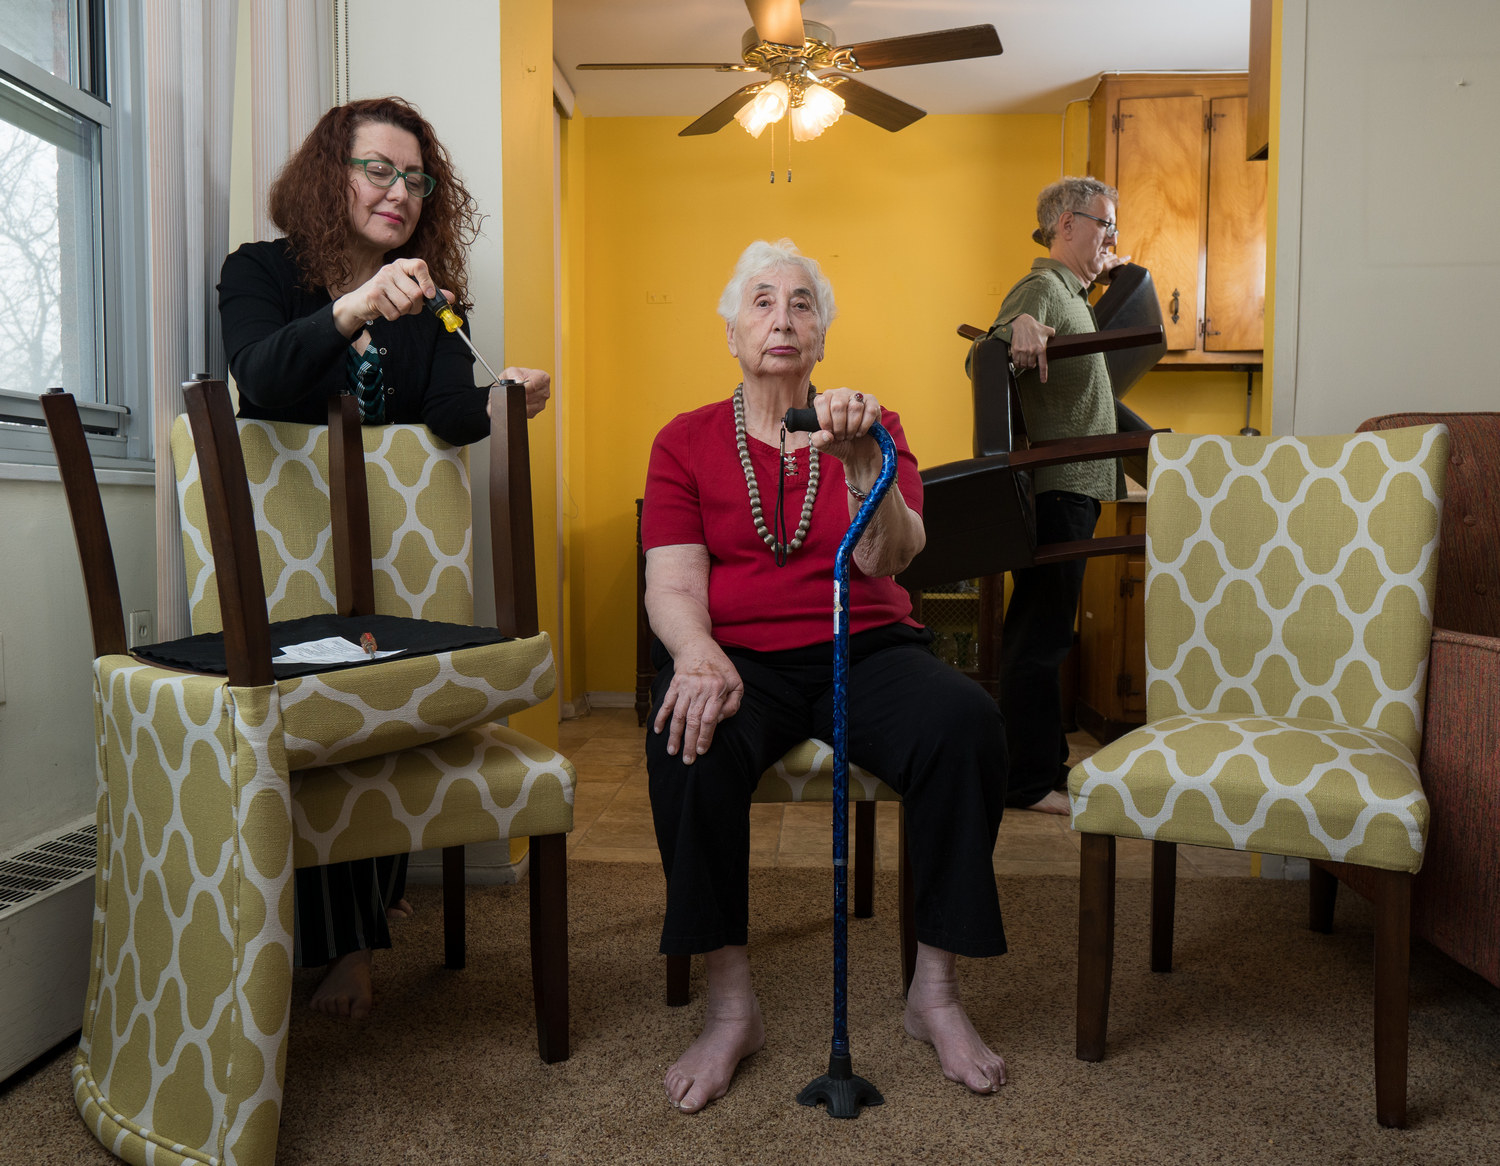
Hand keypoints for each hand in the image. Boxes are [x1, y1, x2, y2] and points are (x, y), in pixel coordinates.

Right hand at [333, 258, 440, 336]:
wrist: (360, 303)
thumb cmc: (388, 295)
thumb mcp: (409, 290)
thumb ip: (429, 293)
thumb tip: (451, 297)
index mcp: (402, 265)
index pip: (420, 266)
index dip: (428, 281)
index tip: (429, 295)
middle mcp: (391, 269)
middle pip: (416, 293)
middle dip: (415, 306)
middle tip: (406, 305)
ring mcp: (380, 280)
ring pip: (406, 305)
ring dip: (403, 312)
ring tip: (393, 306)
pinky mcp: (373, 294)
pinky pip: (394, 313)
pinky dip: (392, 316)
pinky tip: (385, 309)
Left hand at [483, 367, 551, 419]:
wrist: (515, 384)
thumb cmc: (516, 376)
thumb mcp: (513, 371)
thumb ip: (515, 375)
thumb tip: (518, 382)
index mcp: (543, 377)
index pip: (534, 386)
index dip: (524, 388)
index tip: (517, 388)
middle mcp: (545, 390)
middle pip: (530, 397)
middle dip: (520, 396)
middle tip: (514, 392)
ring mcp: (543, 402)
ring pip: (529, 406)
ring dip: (520, 403)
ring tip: (517, 396)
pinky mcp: (537, 410)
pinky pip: (528, 412)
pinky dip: (521, 408)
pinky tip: (520, 401)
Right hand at [653, 646, 743, 763]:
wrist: (696, 645)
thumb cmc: (720, 667)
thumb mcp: (736, 682)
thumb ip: (733, 704)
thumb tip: (718, 722)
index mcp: (717, 689)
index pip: (709, 719)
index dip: (705, 737)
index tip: (701, 751)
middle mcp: (700, 689)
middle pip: (693, 721)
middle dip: (689, 743)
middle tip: (687, 760)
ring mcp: (685, 687)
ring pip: (678, 715)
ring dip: (674, 735)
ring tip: (672, 751)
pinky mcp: (674, 684)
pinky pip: (666, 704)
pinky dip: (661, 717)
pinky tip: (658, 731)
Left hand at [808, 385, 879, 466]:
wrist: (858, 450)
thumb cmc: (840, 443)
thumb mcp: (824, 445)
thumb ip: (818, 441)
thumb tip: (827, 434)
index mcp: (826, 399)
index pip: (821, 402)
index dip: (825, 421)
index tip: (829, 432)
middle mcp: (841, 393)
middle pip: (838, 405)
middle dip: (839, 426)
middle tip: (841, 436)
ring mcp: (857, 395)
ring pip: (855, 407)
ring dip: (852, 427)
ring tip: (850, 434)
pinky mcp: (872, 401)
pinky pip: (870, 411)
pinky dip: (864, 426)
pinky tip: (860, 432)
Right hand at [1007, 313, 1054, 382]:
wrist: (1021, 322)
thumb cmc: (1034, 327)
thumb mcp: (1046, 330)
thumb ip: (1051, 333)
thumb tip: (1054, 335)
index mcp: (1041, 348)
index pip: (1043, 365)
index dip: (1043, 374)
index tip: (1043, 381)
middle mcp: (1032, 351)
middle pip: (1031, 366)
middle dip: (1030, 366)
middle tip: (1030, 362)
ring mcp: (1023, 351)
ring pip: (1023, 365)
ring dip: (1023, 365)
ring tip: (1024, 362)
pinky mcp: (1015, 350)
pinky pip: (1016, 362)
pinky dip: (1017, 364)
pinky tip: (1018, 361)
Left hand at [1097, 252, 1132, 281]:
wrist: (1085, 274)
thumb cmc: (1095, 278)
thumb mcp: (1103, 281)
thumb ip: (1111, 280)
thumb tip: (1118, 280)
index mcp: (1106, 266)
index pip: (1117, 261)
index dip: (1124, 259)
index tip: (1129, 257)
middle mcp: (1104, 260)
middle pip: (1115, 256)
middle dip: (1116, 258)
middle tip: (1115, 262)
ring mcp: (1100, 256)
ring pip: (1110, 254)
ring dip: (1111, 256)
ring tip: (1109, 261)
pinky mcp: (1098, 255)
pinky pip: (1105, 253)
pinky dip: (1107, 255)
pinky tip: (1105, 258)